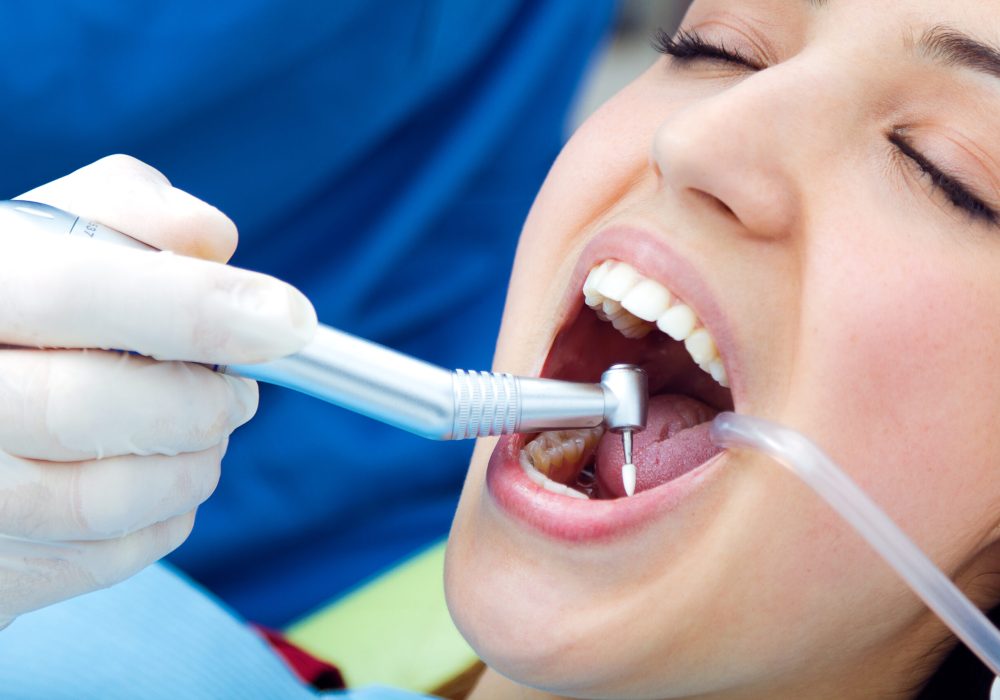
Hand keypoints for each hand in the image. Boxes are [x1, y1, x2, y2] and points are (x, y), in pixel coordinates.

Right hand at [0, 155, 316, 626]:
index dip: (195, 309)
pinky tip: (162, 478)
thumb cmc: (18, 309)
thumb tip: (215, 242)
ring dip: (190, 468)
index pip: (74, 293)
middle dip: (199, 403)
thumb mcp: (49, 233)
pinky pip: (100, 560)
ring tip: (206, 434)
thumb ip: (127, 212)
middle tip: (242, 392)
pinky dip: (163, 519)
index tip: (290, 323)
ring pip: (97, 502)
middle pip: (85, 410)